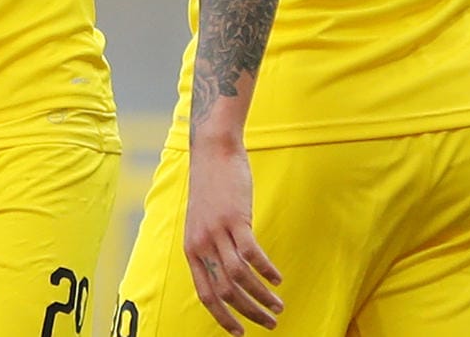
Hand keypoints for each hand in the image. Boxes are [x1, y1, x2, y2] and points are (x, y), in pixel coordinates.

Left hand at [183, 141, 283, 333]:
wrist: (212, 152)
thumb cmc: (211, 188)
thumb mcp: (203, 222)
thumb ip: (212, 247)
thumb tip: (227, 273)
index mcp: (191, 249)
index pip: (205, 294)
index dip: (223, 317)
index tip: (240, 332)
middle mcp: (201, 244)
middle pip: (225, 291)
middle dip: (249, 313)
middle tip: (269, 323)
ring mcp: (217, 232)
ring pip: (240, 277)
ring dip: (262, 297)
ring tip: (278, 306)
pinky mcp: (235, 219)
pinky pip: (252, 254)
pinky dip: (267, 271)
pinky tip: (278, 279)